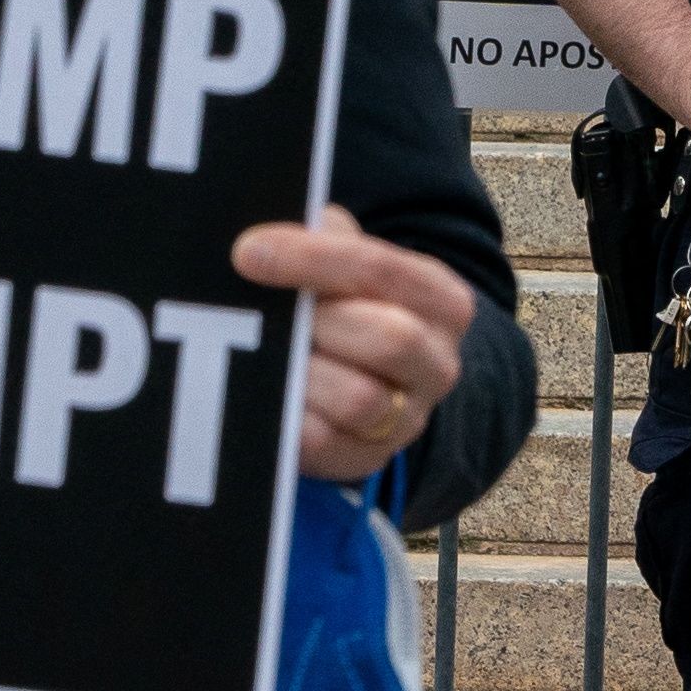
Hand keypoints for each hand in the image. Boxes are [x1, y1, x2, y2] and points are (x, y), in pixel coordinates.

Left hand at [230, 201, 478, 484]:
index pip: (382, 269)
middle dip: (316, 324)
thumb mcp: (346, 263)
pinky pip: (327, 446)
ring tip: (265, 357)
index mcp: (440, 299)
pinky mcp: (370, 458)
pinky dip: (288, 421)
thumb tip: (266, 231)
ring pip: (360, 399)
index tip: (249, 252)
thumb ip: (322, 238)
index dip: (314, 259)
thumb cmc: (348, 305)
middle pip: (389, 339)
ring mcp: (409, 418)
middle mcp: (438, 362)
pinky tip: (261, 396)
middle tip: (263, 315)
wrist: (371, 380)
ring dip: (301, 376)